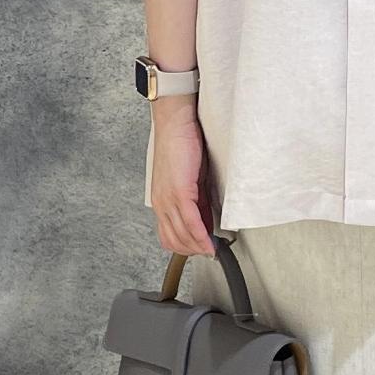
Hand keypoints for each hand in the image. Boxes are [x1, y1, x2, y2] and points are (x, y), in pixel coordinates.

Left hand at [150, 101, 217, 255]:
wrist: (176, 122)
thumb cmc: (182, 144)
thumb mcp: (191, 180)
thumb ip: (197, 202)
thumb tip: (205, 221)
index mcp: (162, 200)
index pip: (170, 236)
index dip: (187, 247)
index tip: (204, 249)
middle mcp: (161, 203)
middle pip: (174, 241)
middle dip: (194, 251)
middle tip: (211, 252)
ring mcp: (167, 199)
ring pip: (181, 235)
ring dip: (199, 246)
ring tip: (213, 249)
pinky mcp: (178, 192)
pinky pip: (190, 221)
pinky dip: (201, 235)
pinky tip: (210, 241)